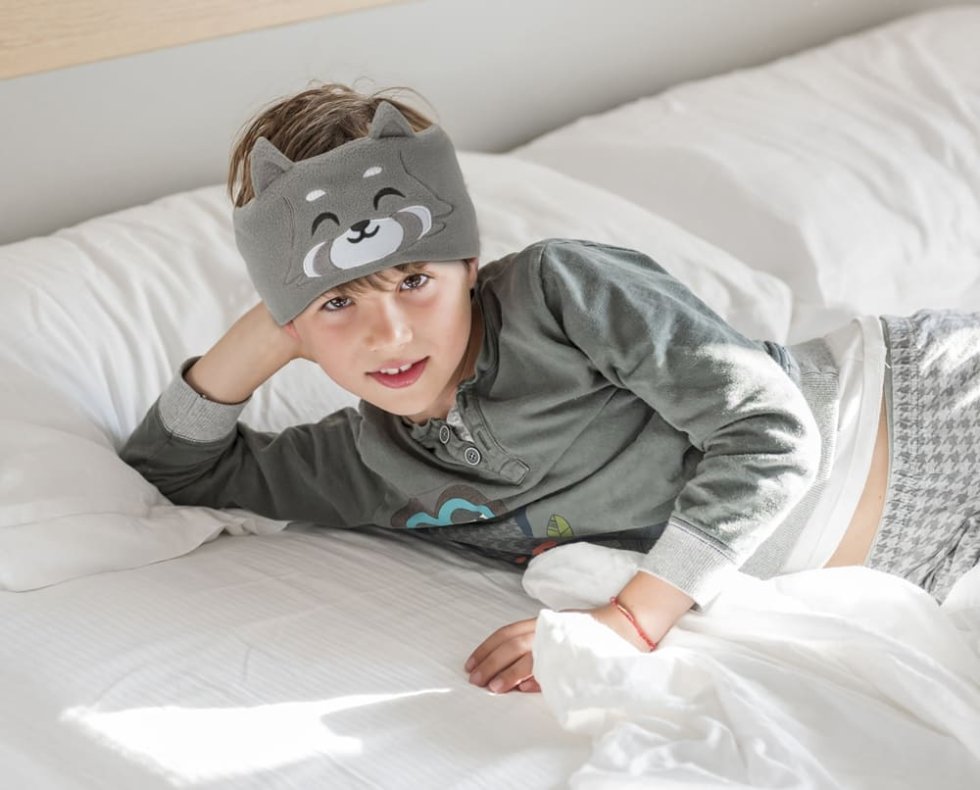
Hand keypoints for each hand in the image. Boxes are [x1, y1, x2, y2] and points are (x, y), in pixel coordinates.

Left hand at [463, 604, 654, 694]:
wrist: (625, 625)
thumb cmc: (589, 634)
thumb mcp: (558, 636)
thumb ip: (536, 652)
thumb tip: (516, 681)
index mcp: (541, 623)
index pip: (506, 633)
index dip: (486, 648)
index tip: (471, 663)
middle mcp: (548, 629)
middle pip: (511, 644)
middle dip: (490, 662)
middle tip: (475, 679)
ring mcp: (561, 641)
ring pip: (527, 654)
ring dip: (508, 672)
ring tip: (494, 687)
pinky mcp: (574, 654)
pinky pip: (552, 667)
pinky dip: (537, 679)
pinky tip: (524, 689)